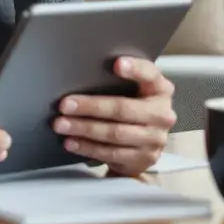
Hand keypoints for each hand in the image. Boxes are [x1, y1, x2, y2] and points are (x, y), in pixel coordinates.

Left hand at [51, 57, 176, 176]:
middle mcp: (162, 114)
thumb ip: (117, 82)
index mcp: (160, 90)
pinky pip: (111, 153)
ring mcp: (155, 139)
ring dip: (84, 128)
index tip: (117, 64)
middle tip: (65, 105)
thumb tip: (79, 75)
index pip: (151, 75)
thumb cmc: (131, 109)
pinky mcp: (144, 159)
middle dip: (91, 106)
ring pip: (115, 133)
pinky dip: (88, 147)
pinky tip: (72, 142)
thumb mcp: (132, 91)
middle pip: (124, 109)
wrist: (143, 145)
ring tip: (62, 124)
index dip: (135, 69)